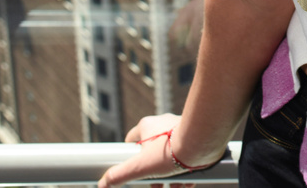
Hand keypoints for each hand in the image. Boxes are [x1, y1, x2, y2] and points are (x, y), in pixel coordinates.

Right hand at [97, 113, 221, 187]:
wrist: (203, 142)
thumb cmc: (170, 151)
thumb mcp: (140, 167)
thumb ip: (119, 175)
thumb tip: (102, 184)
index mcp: (148, 126)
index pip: (132, 139)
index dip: (131, 157)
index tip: (135, 170)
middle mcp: (164, 124)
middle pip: (153, 153)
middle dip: (154, 173)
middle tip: (157, 186)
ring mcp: (180, 129)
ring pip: (171, 156)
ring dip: (170, 175)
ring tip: (173, 186)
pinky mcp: (195, 136)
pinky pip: (186, 155)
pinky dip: (185, 170)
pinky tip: (186, 182)